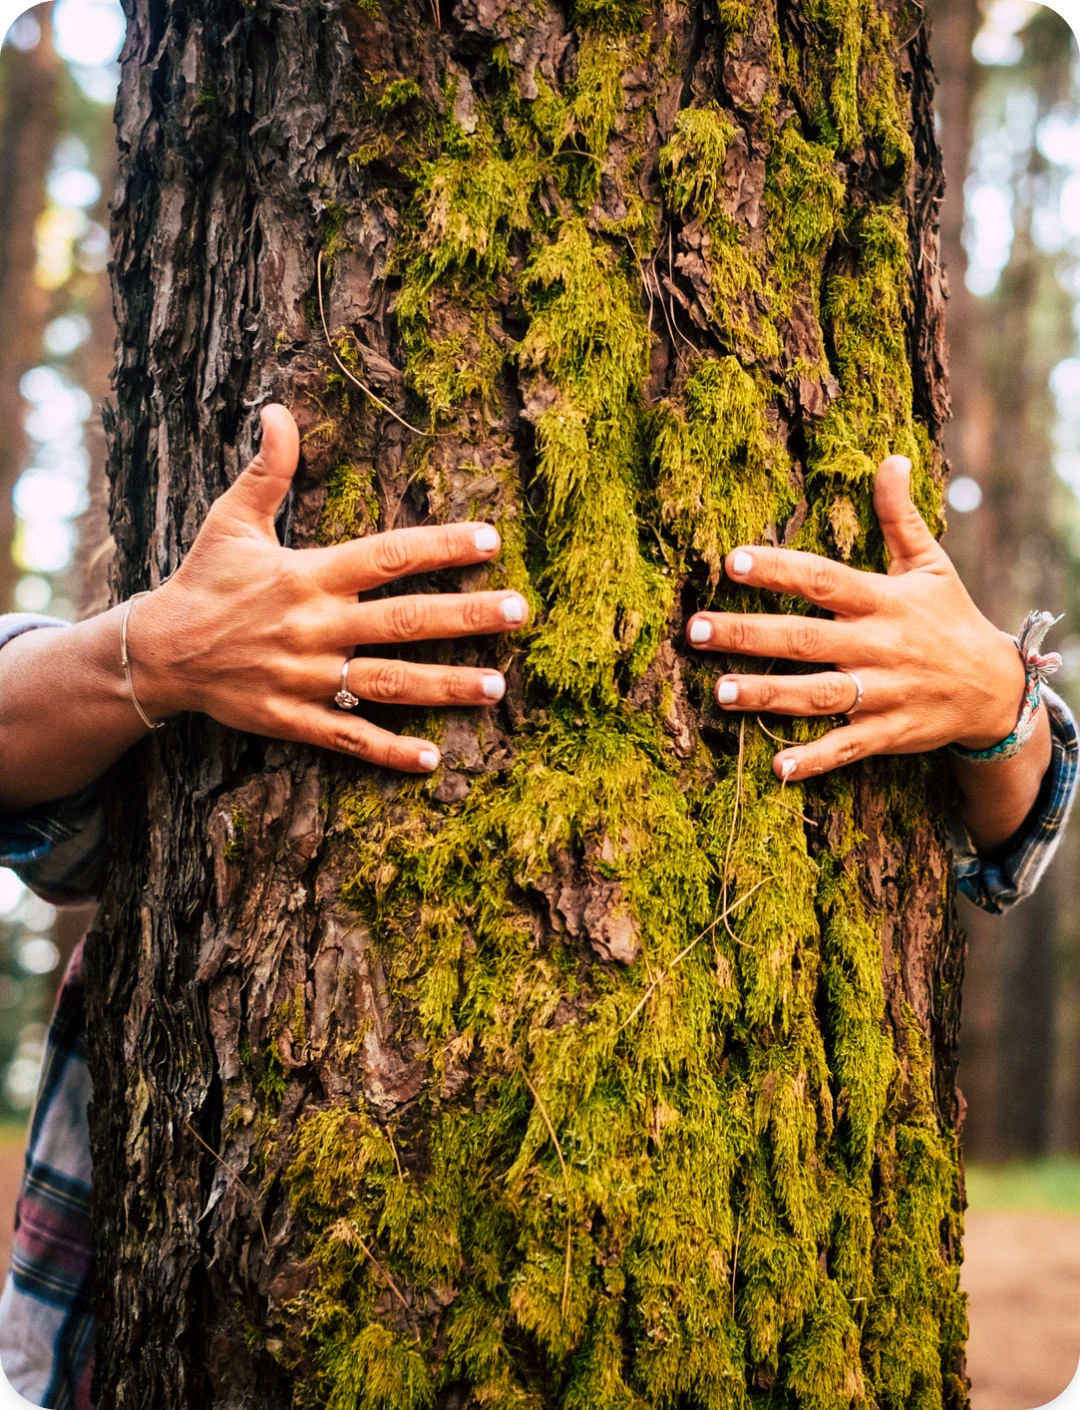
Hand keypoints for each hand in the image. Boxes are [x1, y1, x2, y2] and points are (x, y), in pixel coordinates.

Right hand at [128, 405, 527, 772]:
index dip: (441, 546)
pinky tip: (432, 760)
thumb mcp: (232, 519)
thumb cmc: (205, 580)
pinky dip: (389, 751)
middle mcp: (315, 626)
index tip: (491, 540)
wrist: (160, 651)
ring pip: (388, 683)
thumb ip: (269, 470)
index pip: (387, 556)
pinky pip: (348, 738)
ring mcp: (305, 677)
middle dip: (465, 616)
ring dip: (446, 686)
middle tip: (519, 610)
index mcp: (308, 575)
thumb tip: (277, 410)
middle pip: (404, 621)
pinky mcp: (292, 718)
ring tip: (498, 686)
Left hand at [686, 455, 1027, 782]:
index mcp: (883, 600)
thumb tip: (892, 458)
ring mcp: (882, 693)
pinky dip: (814, 760)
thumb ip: (900, 517)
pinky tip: (776, 767)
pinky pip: (847, 748)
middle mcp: (878, 646)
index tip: (732, 560)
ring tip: (720, 692)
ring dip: (768, 695)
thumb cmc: (949, 618)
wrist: (996, 689)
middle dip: (748, 635)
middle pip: (804, 639)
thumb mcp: (931, 565)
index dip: (778, 570)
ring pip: (817, 694)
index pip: (823, 580)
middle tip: (696, 630)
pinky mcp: (887, 733)